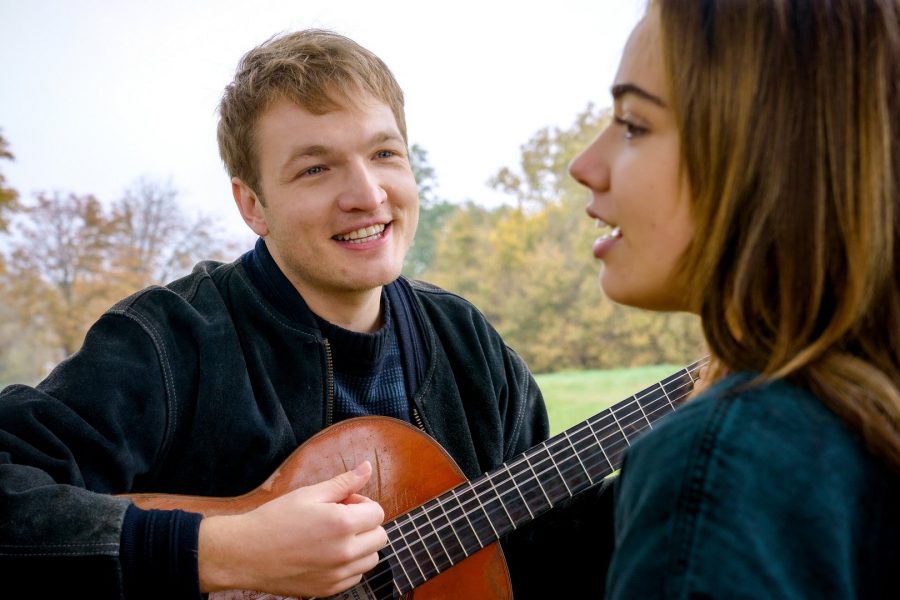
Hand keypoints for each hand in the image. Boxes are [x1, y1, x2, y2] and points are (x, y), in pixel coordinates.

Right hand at [198, 461, 386, 597]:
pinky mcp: (329, 590)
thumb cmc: (275, 520)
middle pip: (380, 537)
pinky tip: (327, 554)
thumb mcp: (309, 494)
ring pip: (371, 559)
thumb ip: (343, 483)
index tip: (343, 503)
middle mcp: (345, 552)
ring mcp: (338, 575)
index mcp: (342, 524)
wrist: (245, 554)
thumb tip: (367, 467)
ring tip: (334, 537)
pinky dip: (349, 565)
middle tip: (339, 518)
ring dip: (361, 546)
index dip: (362, 503)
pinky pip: (355, 576)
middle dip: (366, 524)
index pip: (378, 513)